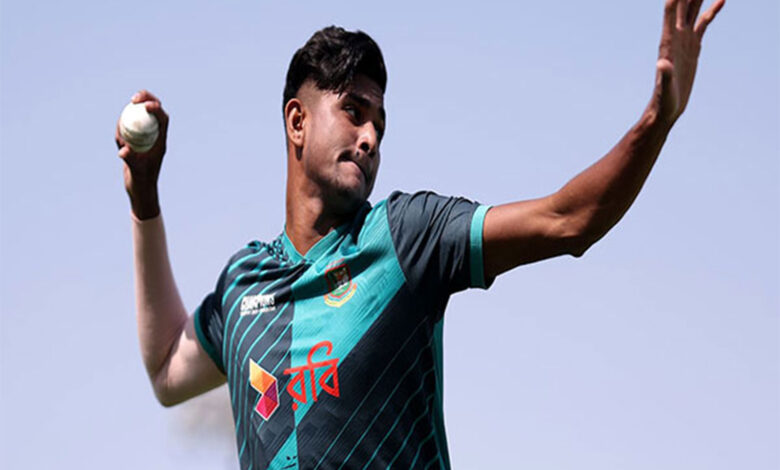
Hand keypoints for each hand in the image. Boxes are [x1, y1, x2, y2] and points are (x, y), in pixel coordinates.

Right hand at [115, 90, 168, 218]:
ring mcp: (146, 139)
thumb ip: (130, 159)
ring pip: (144, 118)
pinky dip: (126, 123)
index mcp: (160, 142)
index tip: (146, 105)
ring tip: (131, 101)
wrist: (141, 189)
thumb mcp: (135, 170)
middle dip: (148, 100)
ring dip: (138, 108)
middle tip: (135, 97)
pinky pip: (132, 128)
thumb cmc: (142, 181)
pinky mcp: (136, 142)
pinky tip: (120, 122)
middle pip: (155, 113)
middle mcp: (155, 138)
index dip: (156, 108)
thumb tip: (123, 150)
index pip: (162, 120)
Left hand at [653, 0, 724, 124]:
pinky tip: (721, 0)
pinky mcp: (693, 46)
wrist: (667, 107)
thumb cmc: (664, 100)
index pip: (671, 11)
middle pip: (684, 5)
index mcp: (668, 42)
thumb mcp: (665, 88)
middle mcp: (675, 37)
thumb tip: (662, 64)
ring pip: (694, 10)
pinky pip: (703, 23)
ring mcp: (685, 40)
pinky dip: (711, 11)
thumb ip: (665, 75)